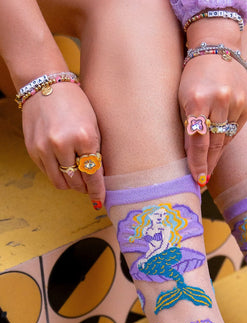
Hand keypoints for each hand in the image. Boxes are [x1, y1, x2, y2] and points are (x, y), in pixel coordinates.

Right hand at [21, 82, 104, 208]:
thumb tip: (99, 180)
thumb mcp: (94, 127)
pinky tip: (63, 165)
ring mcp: (45, 148)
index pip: (93, 175)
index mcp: (84, 138)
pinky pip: (48, 173)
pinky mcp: (33, 149)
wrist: (45, 84)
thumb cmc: (76, 104)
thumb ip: (96, 153)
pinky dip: (57, 174)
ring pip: (60, 182)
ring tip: (77, 178)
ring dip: (71, 184)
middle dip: (85, 187)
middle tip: (90, 186)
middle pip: (76, 182)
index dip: (97, 191)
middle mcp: (63, 145)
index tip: (100, 200)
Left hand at [178, 25, 246, 184]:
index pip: (198, 141)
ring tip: (209, 164)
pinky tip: (220, 141)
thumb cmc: (193, 75)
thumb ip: (188, 126)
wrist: (217, 45)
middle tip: (203, 179)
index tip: (198, 180)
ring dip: (217, 152)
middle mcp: (220, 100)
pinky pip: (236, 128)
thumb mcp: (182, 98)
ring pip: (227, 138)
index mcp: (197, 99)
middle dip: (208, 162)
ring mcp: (237, 101)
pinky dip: (227, 136)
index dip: (198, 163)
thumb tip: (192, 158)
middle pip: (215, 143)